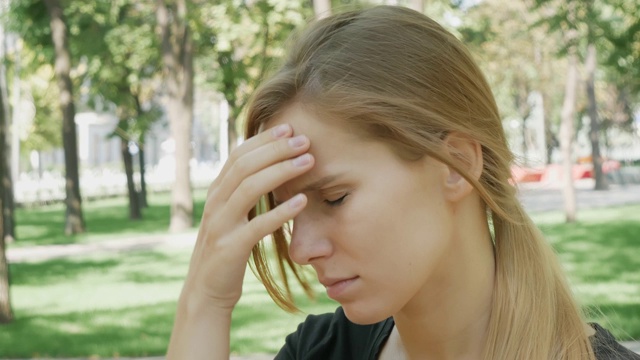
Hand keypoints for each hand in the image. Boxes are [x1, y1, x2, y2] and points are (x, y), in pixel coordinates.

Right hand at [181, 124, 313, 312]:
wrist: (206, 292)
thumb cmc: (227, 250)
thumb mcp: (231, 216)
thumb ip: (243, 192)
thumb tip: (267, 166)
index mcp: (216, 193)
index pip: (238, 155)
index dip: (263, 139)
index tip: (289, 128)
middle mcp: (215, 204)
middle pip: (244, 165)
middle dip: (276, 149)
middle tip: (305, 140)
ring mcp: (220, 225)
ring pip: (249, 188)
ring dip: (281, 171)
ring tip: (308, 161)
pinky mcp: (230, 248)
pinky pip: (257, 225)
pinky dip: (281, 212)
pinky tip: (303, 201)